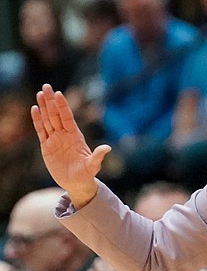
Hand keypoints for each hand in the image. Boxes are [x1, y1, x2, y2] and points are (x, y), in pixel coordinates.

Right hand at [31, 84, 110, 207]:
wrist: (77, 183)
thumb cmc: (86, 174)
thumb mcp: (93, 166)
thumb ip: (98, 156)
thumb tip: (108, 148)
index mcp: (75, 136)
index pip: (67, 117)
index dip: (63, 106)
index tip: (58, 94)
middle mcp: (64, 135)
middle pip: (56, 115)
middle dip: (51, 101)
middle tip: (46, 86)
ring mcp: (55, 139)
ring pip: (48, 120)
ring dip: (43, 107)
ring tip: (40, 94)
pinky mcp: (46, 146)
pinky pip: (41, 131)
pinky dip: (37, 120)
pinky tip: (34, 109)